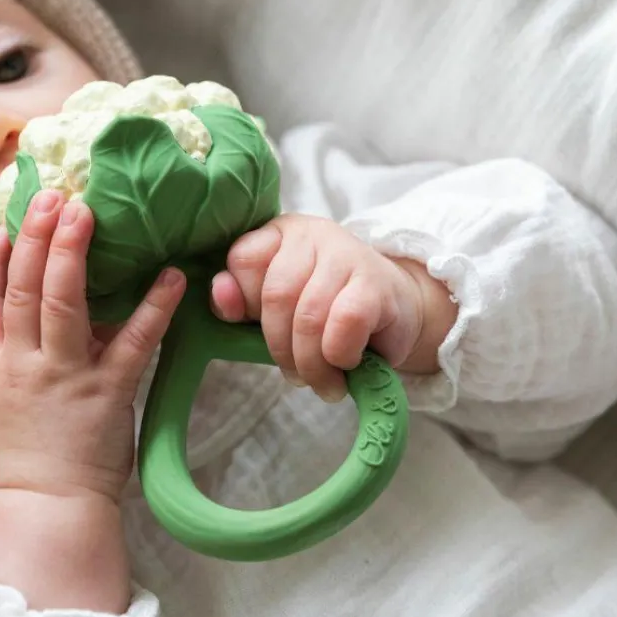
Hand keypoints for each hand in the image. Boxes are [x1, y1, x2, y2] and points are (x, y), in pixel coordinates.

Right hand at [0, 190, 185, 504]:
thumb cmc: (33, 448)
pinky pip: (132, 343)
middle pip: (21, 290)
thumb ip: (22, 348)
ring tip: (84, 212)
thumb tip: (46, 298)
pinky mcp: (107, 393)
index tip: (0, 228)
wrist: (49, 504)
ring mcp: (64, 377)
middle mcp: (24, 364)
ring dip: (71, 255)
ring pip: (61, 305)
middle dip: (33, 239)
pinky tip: (171, 275)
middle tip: (51, 196)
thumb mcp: (9, 394)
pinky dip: (153, 307)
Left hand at [210, 214, 456, 400]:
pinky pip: (344, 322)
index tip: (256, 331)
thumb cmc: (325, 312)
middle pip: (276, 295)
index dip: (244, 304)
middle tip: (296, 375)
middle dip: (281, 348)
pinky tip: (346, 363)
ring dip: (311, 362)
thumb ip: (240, 302)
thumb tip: (221, 295)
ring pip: (308, 315)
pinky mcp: (376, 283)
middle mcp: (312, 235)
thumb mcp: (273, 308)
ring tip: (322, 382)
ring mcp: (347, 254)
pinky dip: (339, 353)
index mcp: (280, 234)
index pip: (243, 260)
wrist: (395, 312)